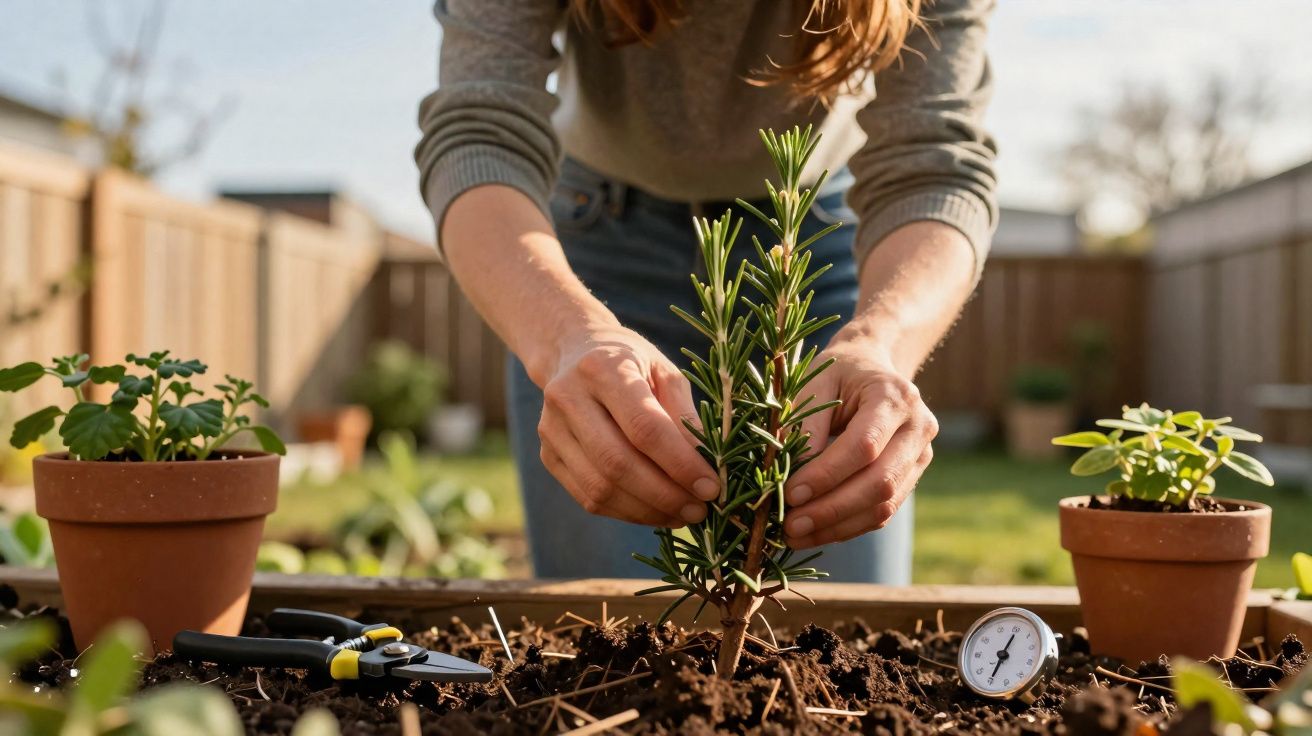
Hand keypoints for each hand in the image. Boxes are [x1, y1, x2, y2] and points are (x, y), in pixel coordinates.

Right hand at [537, 325, 720, 527]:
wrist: (574, 352)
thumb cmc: (632, 363)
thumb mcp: (665, 372)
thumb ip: (684, 415)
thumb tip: (706, 466)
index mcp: (603, 367)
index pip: (644, 427)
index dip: (680, 464)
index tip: (711, 487)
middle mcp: (568, 397)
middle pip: (618, 463)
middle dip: (665, 495)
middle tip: (700, 511)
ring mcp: (551, 429)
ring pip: (600, 488)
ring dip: (647, 510)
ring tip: (682, 515)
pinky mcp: (547, 455)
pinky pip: (589, 497)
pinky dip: (627, 512)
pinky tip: (655, 511)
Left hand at [781, 335, 937, 547]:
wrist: (871, 367)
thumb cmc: (837, 374)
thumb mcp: (815, 384)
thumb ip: (805, 426)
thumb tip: (791, 479)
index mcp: (895, 396)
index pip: (864, 446)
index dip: (827, 474)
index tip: (790, 493)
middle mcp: (918, 428)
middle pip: (880, 482)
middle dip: (831, 509)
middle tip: (789, 526)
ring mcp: (920, 456)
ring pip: (883, 505)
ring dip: (836, 526)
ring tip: (794, 536)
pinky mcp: (911, 478)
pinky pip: (881, 512)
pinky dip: (846, 527)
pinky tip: (814, 532)